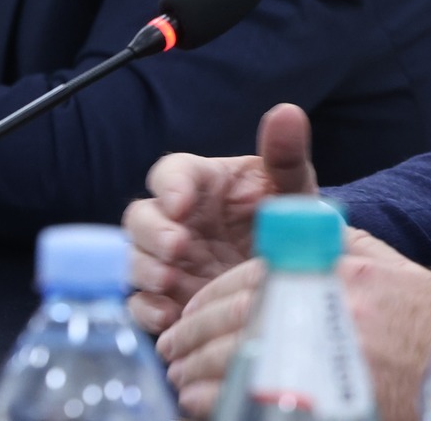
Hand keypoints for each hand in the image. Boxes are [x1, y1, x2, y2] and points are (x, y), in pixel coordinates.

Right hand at [126, 103, 317, 334]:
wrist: (297, 272)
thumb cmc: (289, 220)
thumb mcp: (293, 189)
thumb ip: (286, 155)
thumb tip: (287, 113)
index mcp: (202, 184)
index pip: (170, 173)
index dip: (169, 186)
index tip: (181, 202)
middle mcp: (177, 220)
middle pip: (140, 217)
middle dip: (152, 232)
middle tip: (179, 246)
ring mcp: (169, 260)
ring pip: (133, 258)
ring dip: (145, 268)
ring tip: (172, 280)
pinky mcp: (168, 298)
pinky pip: (139, 302)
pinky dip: (147, 310)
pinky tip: (170, 317)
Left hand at [157, 228, 430, 420]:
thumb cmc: (424, 318)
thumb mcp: (386, 262)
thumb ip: (336, 240)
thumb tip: (295, 221)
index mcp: (333, 272)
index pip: (247, 279)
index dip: (208, 299)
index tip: (188, 314)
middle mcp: (325, 311)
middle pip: (234, 321)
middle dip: (192, 336)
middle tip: (172, 350)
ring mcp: (322, 361)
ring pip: (235, 364)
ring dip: (197, 373)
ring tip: (182, 381)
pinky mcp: (318, 401)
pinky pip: (252, 404)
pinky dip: (219, 405)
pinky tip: (204, 405)